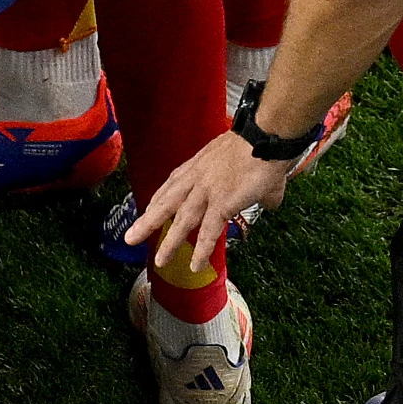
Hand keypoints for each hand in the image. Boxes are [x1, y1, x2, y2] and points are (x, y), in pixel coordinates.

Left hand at [133, 128, 294, 276]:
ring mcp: (206, 191)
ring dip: (170, 242)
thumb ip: (256, 187)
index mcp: (198, 166)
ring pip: (182, 220)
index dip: (160, 200)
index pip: (172, 185)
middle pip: (166, 203)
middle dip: (148, 222)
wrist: (266, 138)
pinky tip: (195, 265)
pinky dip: (202, 249)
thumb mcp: (248, 164)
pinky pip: (209, 231)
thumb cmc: (261, 148)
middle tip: (131, 237)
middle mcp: (196, 178)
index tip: (150, 209)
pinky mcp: (221, 203)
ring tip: (159, 261)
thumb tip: (271, 199)